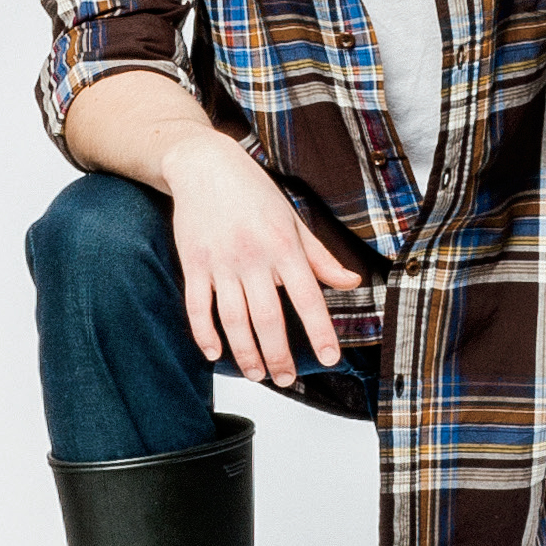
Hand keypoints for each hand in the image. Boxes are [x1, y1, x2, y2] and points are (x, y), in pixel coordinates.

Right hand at [165, 129, 355, 387]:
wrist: (205, 165)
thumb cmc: (253, 192)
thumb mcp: (294, 219)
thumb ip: (320, 256)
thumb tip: (352, 283)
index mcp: (284, 247)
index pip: (307, 298)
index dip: (320, 331)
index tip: (330, 358)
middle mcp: (253, 258)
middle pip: (267, 318)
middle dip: (278, 355)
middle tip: (285, 380)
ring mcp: (220, 262)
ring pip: (233, 318)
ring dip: (245, 352)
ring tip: (257, 374)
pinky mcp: (194, 264)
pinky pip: (198, 306)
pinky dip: (204, 333)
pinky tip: (214, 353)